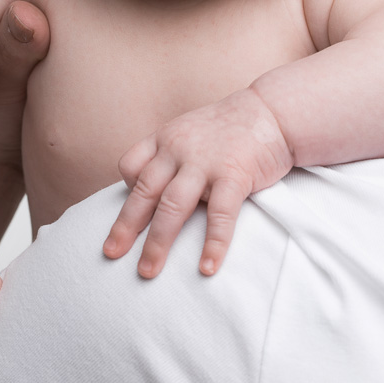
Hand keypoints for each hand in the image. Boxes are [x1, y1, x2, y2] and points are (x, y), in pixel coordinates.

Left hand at [103, 87, 293, 278]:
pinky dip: (213, 244)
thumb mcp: (190, 130)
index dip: (127, 190)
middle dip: (126, 226)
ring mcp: (205, 162)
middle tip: (111, 253)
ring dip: (158, 242)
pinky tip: (206, 268)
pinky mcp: (234, 175)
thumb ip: (171, 155)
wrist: (272, 111)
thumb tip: (156, 192)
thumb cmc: (230, 127)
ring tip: (148, 271)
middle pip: (145, 192)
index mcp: (165, 138)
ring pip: (172, 206)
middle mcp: (178, 149)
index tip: (131, 210)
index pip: (130, 165)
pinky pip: (219, 215)